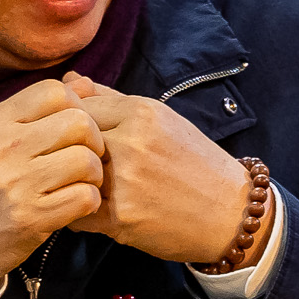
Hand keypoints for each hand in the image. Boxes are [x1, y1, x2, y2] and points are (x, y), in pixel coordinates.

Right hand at [0, 78, 106, 287]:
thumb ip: (36, 111)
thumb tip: (84, 81)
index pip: (54, 92)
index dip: (77, 107)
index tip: (74, 129)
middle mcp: (4, 148)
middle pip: (78, 123)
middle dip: (94, 141)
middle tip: (85, 158)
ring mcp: (17, 183)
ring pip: (87, 160)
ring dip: (94, 174)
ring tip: (81, 182)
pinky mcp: (32, 217)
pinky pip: (86, 197)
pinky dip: (89, 202)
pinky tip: (75, 204)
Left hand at [63, 75, 254, 263]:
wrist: (231, 214)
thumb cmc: (197, 165)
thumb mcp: (162, 120)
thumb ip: (112, 99)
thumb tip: (70, 80)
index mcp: (142, 112)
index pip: (77, 105)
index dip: (72, 123)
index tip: (82, 137)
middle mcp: (131, 143)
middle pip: (69, 139)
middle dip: (68, 151)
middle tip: (77, 162)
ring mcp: (124, 182)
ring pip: (69, 174)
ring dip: (70, 181)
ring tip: (84, 185)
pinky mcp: (120, 218)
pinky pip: (76, 211)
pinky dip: (78, 211)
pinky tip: (93, 209)